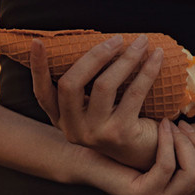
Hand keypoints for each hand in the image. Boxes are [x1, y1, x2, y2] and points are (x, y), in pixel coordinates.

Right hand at [30, 33, 161, 169]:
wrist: (146, 155)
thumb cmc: (121, 122)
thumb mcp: (96, 108)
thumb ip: (86, 88)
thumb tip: (96, 45)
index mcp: (62, 120)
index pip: (42, 93)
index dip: (37, 68)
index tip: (37, 42)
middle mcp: (73, 129)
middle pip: (71, 84)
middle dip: (94, 56)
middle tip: (117, 39)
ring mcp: (95, 134)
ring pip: (103, 85)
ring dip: (126, 58)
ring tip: (141, 42)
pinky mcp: (120, 134)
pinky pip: (133, 93)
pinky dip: (147, 71)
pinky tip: (156, 56)